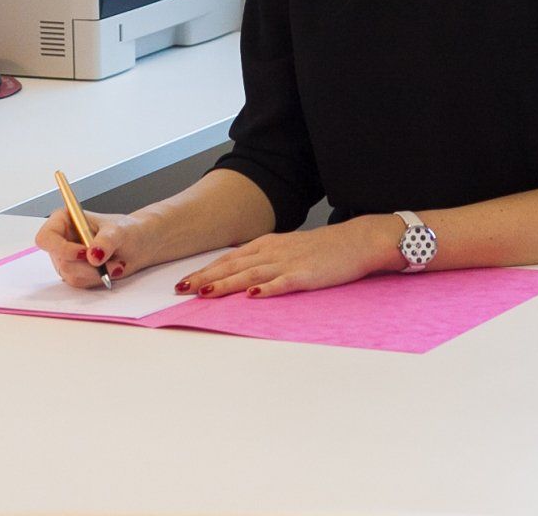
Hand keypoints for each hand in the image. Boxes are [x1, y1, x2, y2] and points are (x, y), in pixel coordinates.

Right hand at [34, 208, 158, 289]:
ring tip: (115, 263)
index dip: (61, 248)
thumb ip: (106, 240)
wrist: (138, 246)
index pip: (46, 238)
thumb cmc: (127, 230)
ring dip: (95, 273)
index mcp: (64, 220)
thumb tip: (93, 255)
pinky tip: (110, 269)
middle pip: (60, 261)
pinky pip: (80, 283)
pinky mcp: (74, 273)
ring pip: (70, 275)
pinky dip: (97, 279)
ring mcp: (66, 259)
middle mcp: (61, 240)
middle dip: (86, 265)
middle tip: (107, 262)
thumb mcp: (120, 231)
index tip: (84, 253)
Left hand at [176, 216, 397, 298]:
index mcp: (267, 245)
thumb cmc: (322, 249)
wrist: (356, 241)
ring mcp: (289, 263)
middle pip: (233, 266)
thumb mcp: (287, 248)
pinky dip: (266, 289)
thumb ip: (264, 259)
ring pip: (250, 274)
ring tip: (205, 293)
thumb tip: (239, 273)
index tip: (184, 281)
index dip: (205, 270)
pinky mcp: (306, 275)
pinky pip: (283, 282)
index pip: (229, 258)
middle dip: (205, 278)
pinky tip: (252, 295)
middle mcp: (273, 252)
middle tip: (181, 289)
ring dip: (226, 284)